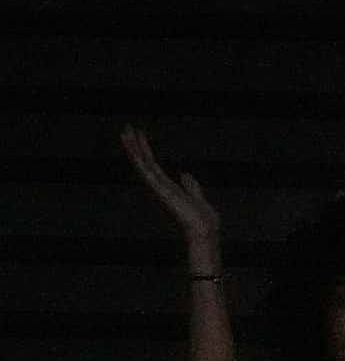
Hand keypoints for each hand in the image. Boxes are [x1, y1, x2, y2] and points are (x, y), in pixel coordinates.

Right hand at [119, 125, 222, 266]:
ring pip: (142, 165)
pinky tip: (134, 150)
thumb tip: (185, 174)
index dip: (145, 150)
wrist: (204, 232)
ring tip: (124, 132)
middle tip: (126, 128)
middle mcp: (160, 188)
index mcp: (168, 188)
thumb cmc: (202, 220)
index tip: (139, 135)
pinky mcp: (161, 191)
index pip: (153, 165)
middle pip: (144, 162)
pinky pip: (147, 173)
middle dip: (135, 145)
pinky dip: (140, 161)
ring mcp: (158, 189)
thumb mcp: (197, 198)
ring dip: (133, 148)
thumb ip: (191, 186)